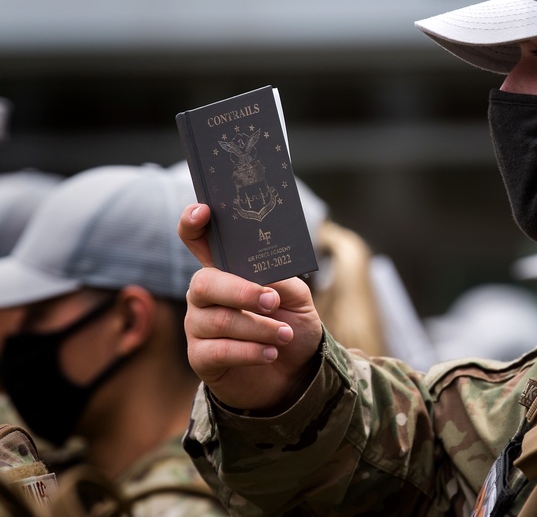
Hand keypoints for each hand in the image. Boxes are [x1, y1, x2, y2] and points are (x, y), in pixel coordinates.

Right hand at [179, 204, 323, 411]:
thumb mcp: (296, 297)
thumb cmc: (291, 325)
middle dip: (242, 291)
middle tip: (273, 301)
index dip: (193, 223)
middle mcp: (205, 295)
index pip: (198, 240)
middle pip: (206, 283)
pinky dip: (251, 351)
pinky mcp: (201, 358)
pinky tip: (271, 353)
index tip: (203, 210)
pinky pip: (219, 351)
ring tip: (285, 335)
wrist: (295, 372)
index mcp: (226, 270)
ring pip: (219, 320)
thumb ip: (279, 280)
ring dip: (259, 328)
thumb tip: (264, 278)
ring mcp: (198, 326)